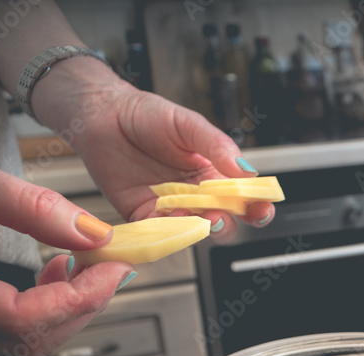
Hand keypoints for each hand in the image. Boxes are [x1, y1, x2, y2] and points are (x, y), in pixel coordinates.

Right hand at [0, 159, 133, 355]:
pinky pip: (7, 331)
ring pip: (21, 343)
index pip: (24, 320)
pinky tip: (55, 272)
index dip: (82, 297)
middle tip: (110, 264)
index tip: (115, 266)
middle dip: (82, 304)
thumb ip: (26, 206)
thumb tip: (92, 233)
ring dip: (66, 308)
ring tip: (83, 264)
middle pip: (30, 340)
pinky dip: (43, 308)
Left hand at [47, 81, 273, 243]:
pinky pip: (160, 231)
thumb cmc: (146, 114)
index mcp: (214, 173)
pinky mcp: (144, 215)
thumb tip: (248, 170)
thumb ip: (218, 146)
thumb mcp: (189, 124)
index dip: (257, 206)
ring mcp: (171, 206)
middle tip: (223, 216)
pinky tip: (171, 221)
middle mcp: (196, 194)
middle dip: (230, 223)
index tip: (262, 208)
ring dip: (199, 229)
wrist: (101, 114)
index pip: (244, 197)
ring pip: (194, 229)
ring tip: (198, 219)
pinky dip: (168, 232)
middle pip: (224, 220)